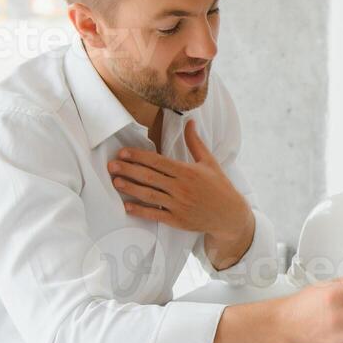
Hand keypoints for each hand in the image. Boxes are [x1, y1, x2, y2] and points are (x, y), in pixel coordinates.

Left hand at [109, 119, 254, 262]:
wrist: (230, 216)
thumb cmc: (220, 187)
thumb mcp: (210, 162)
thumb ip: (195, 143)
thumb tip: (190, 122)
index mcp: (188, 171)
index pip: (158, 161)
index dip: (139, 156)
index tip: (123, 152)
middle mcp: (182, 188)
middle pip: (150, 177)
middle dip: (129, 170)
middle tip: (112, 165)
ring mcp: (179, 205)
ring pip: (149, 195)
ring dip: (130, 188)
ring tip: (115, 182)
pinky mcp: (178, 220)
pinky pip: (155, 215)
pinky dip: (140, 211)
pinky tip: (127, 207)